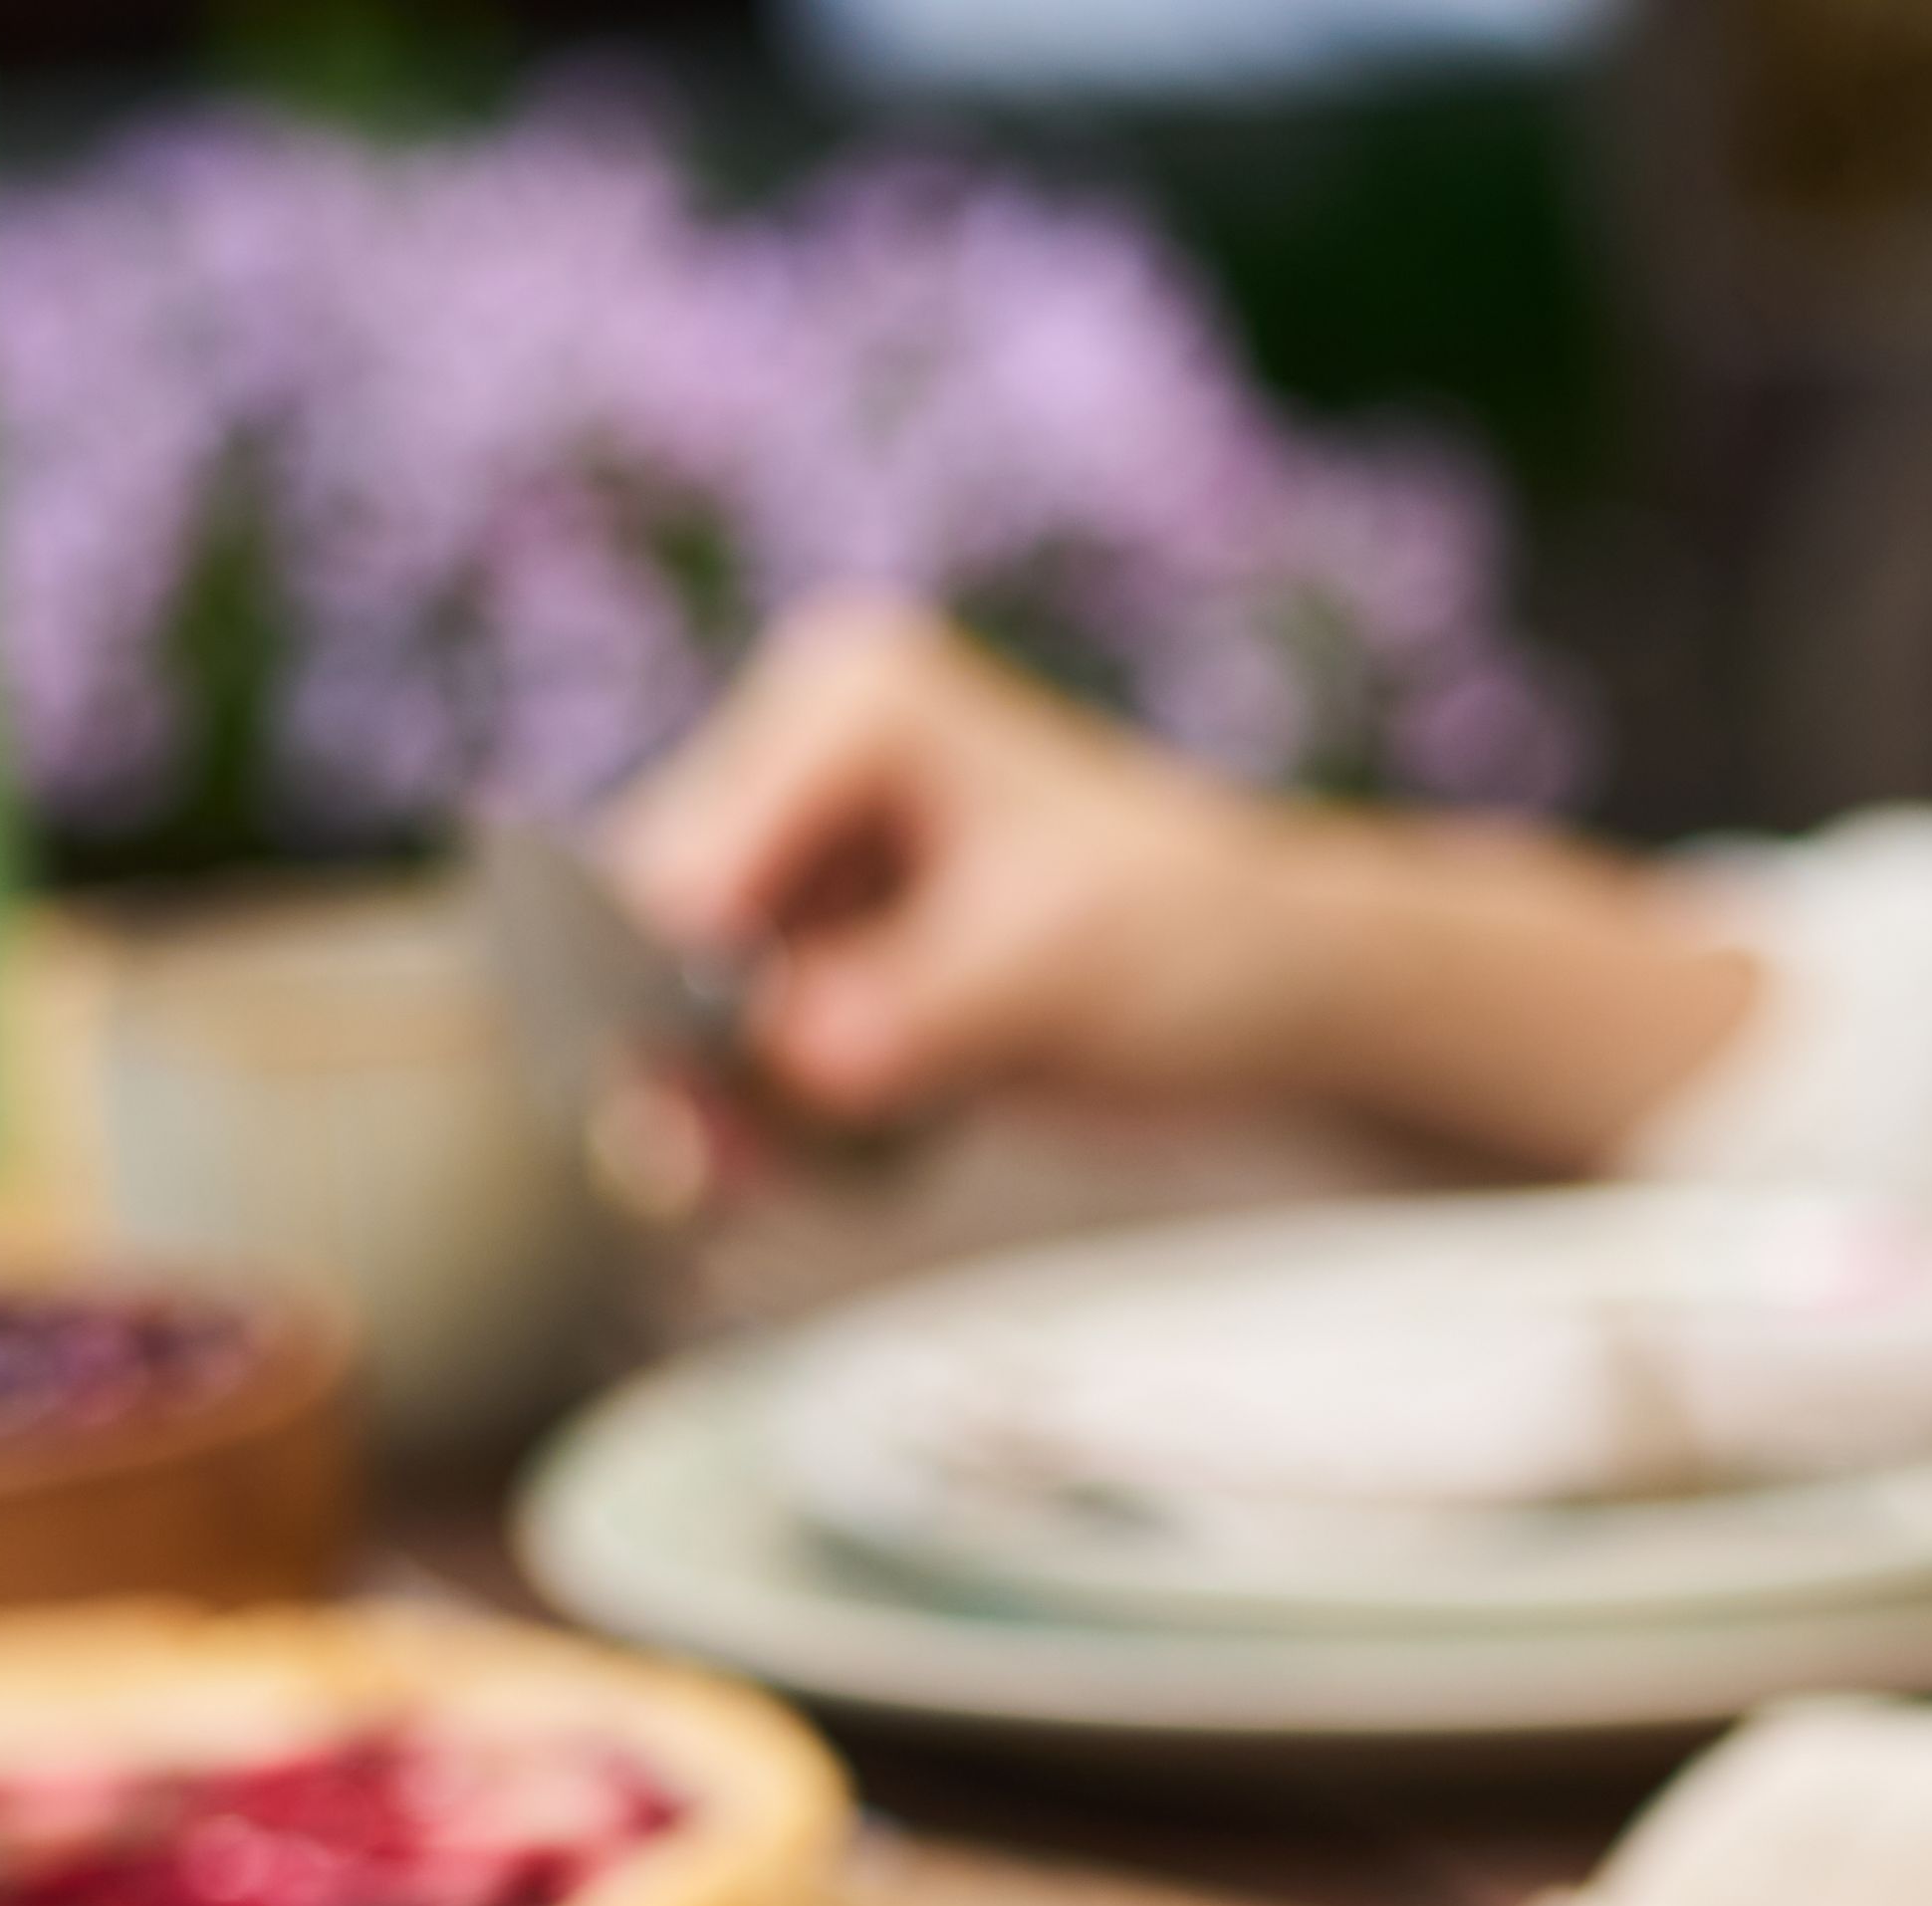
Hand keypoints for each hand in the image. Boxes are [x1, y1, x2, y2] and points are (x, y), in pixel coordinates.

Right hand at [599, 599, 1313, 1123]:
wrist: (1277, 989)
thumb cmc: (1199, 942)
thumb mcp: (1051, 973)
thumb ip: (906, 1016)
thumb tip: (785, 1063)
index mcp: (850, 701)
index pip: (689, 863)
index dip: (670, 996)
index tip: (677, 1111)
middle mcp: (800, 755)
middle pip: (654, 926)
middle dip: (677, 1059)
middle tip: (697, 1169)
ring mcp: (798, 851)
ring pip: (673, 994)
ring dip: (706, 1101)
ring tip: (735, 1179)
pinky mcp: (815, 943)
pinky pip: (730, 1041)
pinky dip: (753, 1114)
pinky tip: (791, 1162)